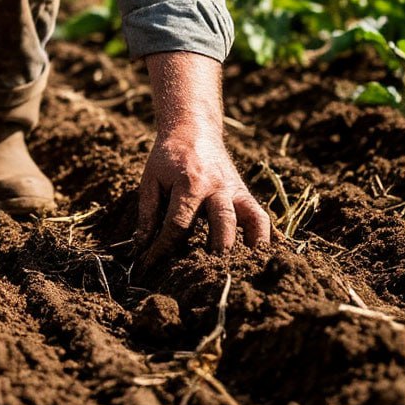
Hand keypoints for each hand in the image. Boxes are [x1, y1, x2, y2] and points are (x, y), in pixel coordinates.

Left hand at [135, 123, 270, 266]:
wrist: (192, 128)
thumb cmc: (167, 157)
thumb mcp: (150, 180)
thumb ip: (148, 213)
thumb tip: (142, 247)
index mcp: (189, 183)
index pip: (177, 224)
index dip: (163, 249)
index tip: (150, 266)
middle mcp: (217, 187)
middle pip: (221, 223)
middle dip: (215, 251)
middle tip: (206, 275)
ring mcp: (235, 191)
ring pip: (249, 221)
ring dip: (246, 248)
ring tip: (238, 271)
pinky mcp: (245, 195)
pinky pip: (261, 218)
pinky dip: (263, 239)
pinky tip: (258, 260)